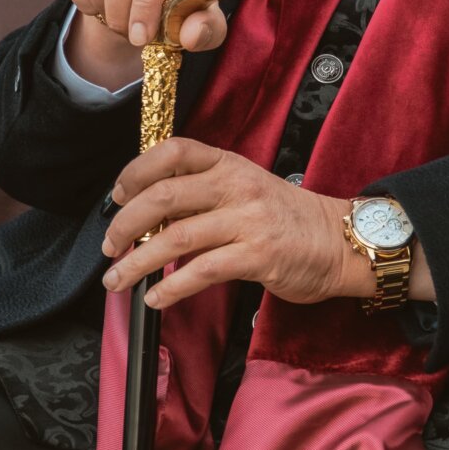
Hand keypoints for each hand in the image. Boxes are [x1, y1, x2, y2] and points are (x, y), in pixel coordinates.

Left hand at [98, 138, 361, 309]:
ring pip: (177, 236)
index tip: (117, 195)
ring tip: (117, 280)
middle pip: (164, 194)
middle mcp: (236, 185)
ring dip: (138, 262)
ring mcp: (248, 220)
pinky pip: (202, 271)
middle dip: (126, 223)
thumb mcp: (246, 189)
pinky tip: (155, 298)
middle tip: (109, 246)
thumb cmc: (286, 219)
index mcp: (229, 163)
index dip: (136, 170)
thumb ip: (204, 194)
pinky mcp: (258, 256)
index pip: (174, 151)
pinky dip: (171, 287)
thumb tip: (150, 214)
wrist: (339, 242)